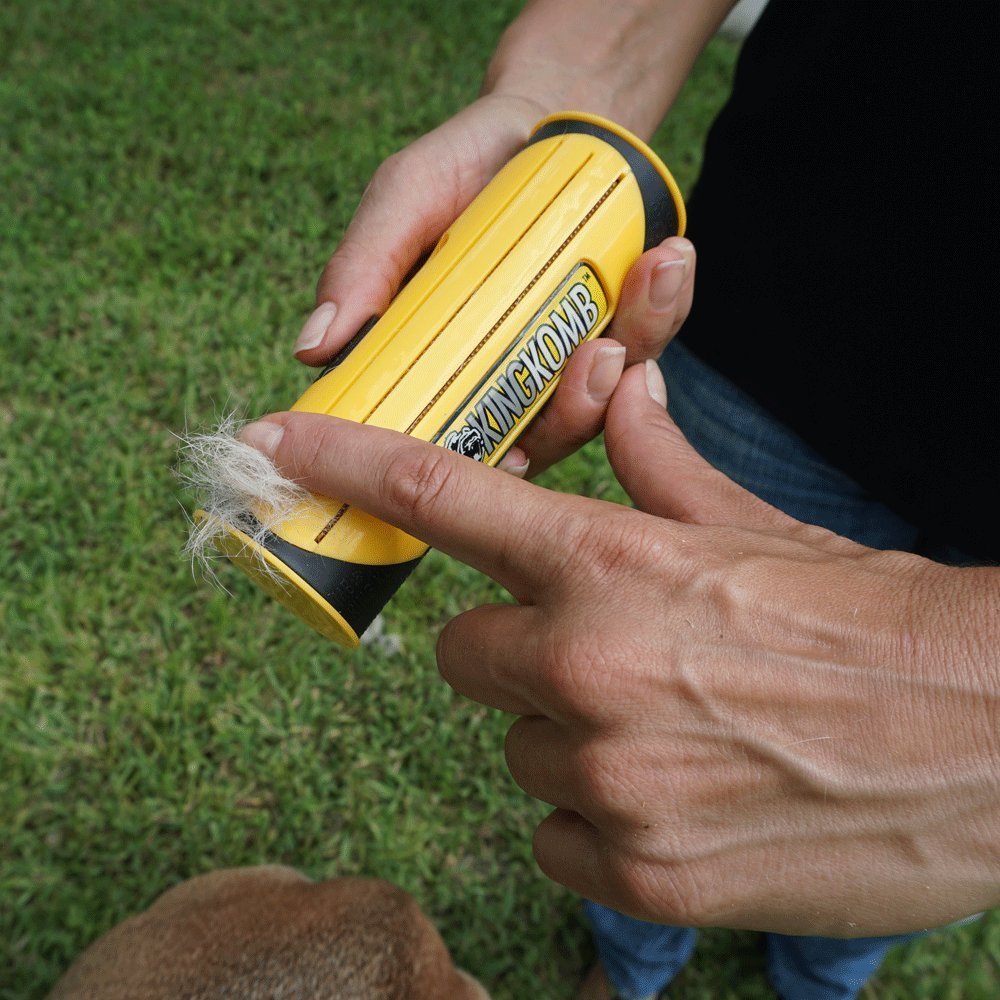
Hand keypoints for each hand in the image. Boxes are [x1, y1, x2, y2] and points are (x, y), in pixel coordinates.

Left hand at [241, 362, 999, 936]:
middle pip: (463, 655)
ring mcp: (607, 780)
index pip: (445, 498)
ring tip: (670, 731)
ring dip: (566, 738)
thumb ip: (660, 466)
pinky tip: (678, 802)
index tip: (275, 442)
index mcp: (613, 564)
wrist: (992, 735)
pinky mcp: (638, 875)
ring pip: (515, 750)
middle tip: (600, 652)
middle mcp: (589, 667)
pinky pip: (554, 839)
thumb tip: (620, 395)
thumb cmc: (872, 620)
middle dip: (515, 649)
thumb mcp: (758, 527)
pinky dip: (595, 823)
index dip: (347, 462)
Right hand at [292, 93, 694, 476]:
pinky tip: (670, 258)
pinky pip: (651, 337)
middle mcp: (512, 380)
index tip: (502, 450)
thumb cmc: (463, 172)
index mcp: (451, 371)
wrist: (542, 124)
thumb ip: (364, 268)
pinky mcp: (626, 327)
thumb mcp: (404, 205)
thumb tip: (312, 346)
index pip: (454, 443)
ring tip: (650, 275)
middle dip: (574, 407)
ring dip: (632, 344)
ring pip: (607, 397)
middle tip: (593, 355)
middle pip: (542, 437)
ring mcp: (571, 359)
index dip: (474, 467)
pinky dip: (664, 302)